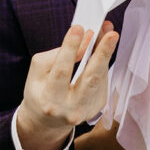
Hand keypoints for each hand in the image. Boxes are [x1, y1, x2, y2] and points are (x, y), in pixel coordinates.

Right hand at [17, 22, 117, 149]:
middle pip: (90, 79)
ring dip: (106, 54)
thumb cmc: (40, 91)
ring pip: (100, 78)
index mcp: (50, 100)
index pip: (62, 71)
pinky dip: (102, 63)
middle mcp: (70, 109)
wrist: (46, 121)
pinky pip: (102, 80)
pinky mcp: (97, 106)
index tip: (78, 28)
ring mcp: (86, 110)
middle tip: (111, 34)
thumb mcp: (38, 72)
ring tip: (109, 34)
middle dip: (102, 54)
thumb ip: (57, 55)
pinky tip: (101, 51)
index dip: (71, 49)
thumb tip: (84, 40)